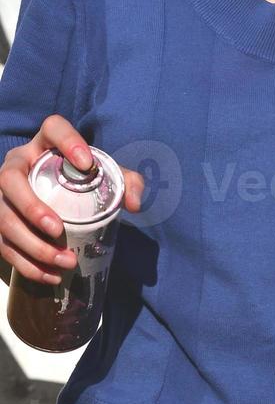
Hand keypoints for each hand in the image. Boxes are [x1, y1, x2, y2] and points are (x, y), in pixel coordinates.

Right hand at [0, 114, 143, 284]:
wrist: (59, 199)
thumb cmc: (82, 182)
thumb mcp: (105, 176)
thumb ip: (126, 183)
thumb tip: (133, 203)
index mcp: (45, 144)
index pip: (53, 128)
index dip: (68, 141)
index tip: (88, 163)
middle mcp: (17, 165)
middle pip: (10, 180)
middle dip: (31, 208)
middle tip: (58, 229)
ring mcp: (2, 195)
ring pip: (3, 219)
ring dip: (31, 245)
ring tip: (65, 261)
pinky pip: (3, 245)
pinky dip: (27, 264)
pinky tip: (51, 275)